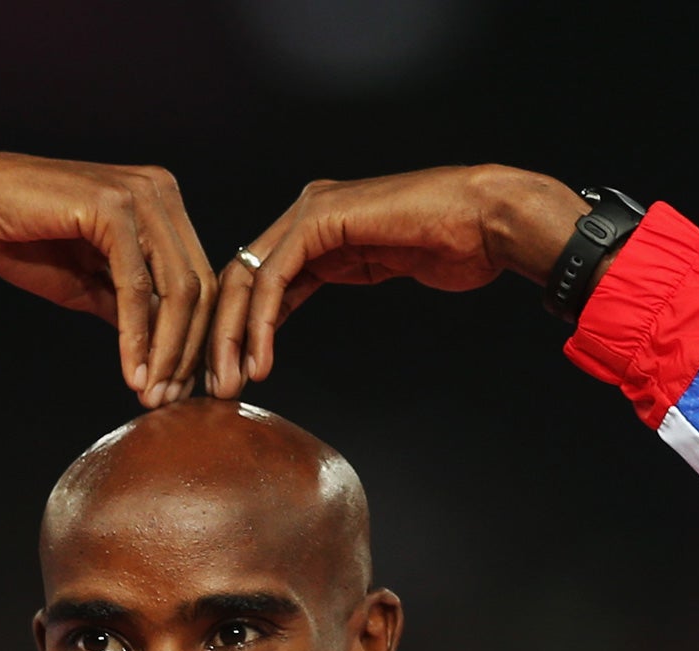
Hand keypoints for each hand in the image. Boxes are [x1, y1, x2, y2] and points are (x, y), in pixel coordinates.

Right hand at [0, 154, 216, 407]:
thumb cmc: (28, 242)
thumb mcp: (92, 285)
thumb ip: (133, 309)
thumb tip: (169, 356)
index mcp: (164, 205)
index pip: (199, 280)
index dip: (196, 340)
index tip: (181, 388)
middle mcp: (161, 192)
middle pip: (198, 288)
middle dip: (187, 352)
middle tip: (170, 400)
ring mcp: (141, 194)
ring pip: (175, 289)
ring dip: (166, 351)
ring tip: (151, 394)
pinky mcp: (112, 206)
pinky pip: (136, 286)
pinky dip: (138, 336)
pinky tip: (131, 372)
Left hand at [206, 166, 588, 397]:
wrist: (487, 222)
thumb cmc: (452, 247)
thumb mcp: (378, 266)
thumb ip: (337, 273)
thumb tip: (314, 302)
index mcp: (312, 227)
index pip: (252, 283)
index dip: (232, 333)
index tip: (226, 380)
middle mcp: (304, 214)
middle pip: (236, 279)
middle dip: (218, 339)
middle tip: (210, 390)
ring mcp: (310, 212)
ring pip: (246, 278)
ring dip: (230, 337)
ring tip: (229, 384)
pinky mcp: (321, 219)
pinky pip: (275, 277)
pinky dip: (259, 322)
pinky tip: (260, 360)